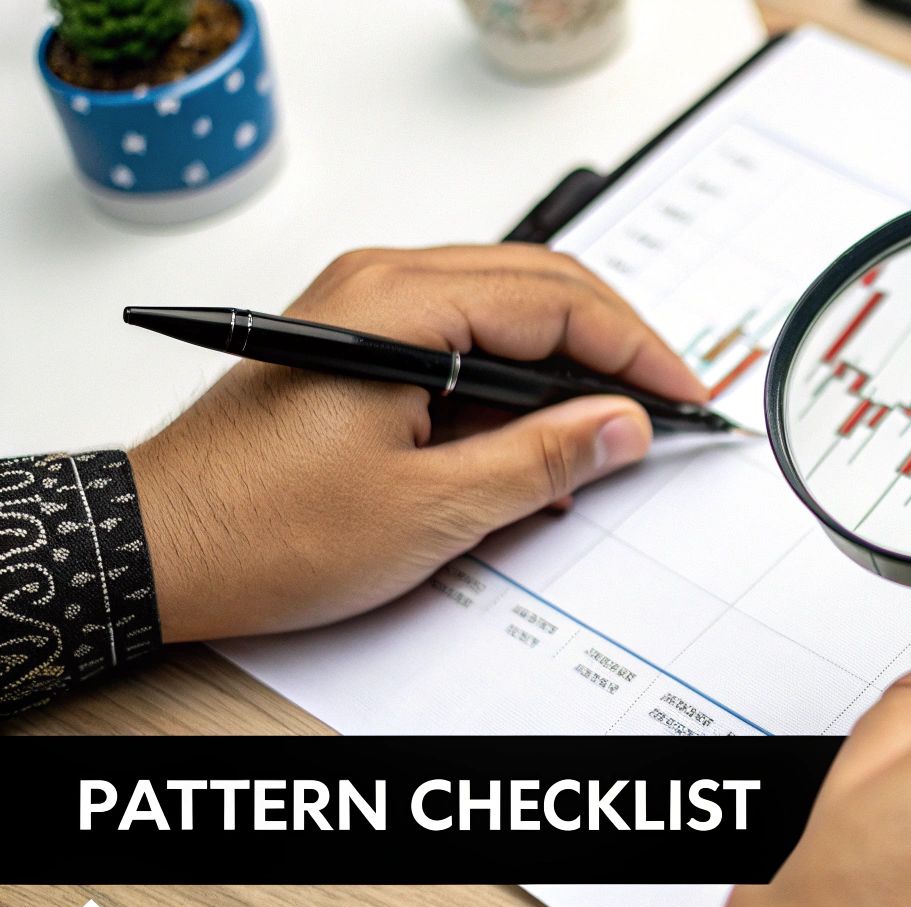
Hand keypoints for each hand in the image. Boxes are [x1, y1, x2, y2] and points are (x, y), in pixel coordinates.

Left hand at [130, 245, 705, 642]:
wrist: (158, 550)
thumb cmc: (262, 530)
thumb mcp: (431, 511)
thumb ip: (541, 460)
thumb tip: (622, 425)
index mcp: (401, 307)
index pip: (558, 303)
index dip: (636, 350)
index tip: (684, 396)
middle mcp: (380, 285)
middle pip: (537, 286)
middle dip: (612, 345)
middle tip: (664, 404)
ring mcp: (363, 307)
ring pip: (502, 307)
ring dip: (563, 362)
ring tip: (604, 429)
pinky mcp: (353, 341)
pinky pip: (460, 334)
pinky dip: (511, 377)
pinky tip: (531, 434)